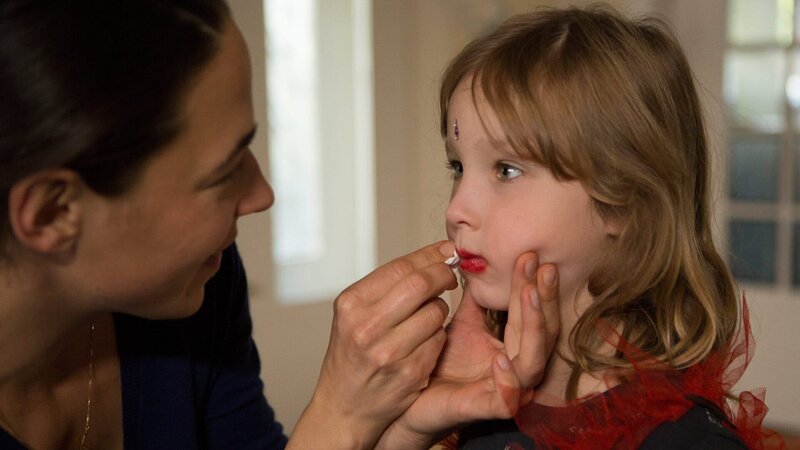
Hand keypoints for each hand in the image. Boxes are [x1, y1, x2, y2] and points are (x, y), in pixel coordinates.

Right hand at [288, 241, 457, 449]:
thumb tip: (433, 256)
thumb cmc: (352, 354)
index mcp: (352, 304)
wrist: (343, 407)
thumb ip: (386, 287)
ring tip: (429, 315)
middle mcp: (367, 327)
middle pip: (421, 284)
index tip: (447, 251)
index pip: (401, 268)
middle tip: (450, 276)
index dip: (430, 255)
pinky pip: (439, 340)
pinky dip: (438, 336)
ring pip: (436, 312)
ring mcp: (389, 352)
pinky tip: (425, 341)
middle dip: (443, 275)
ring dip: (440, 309)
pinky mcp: (410, 374)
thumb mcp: (353, 315)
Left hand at [375, 252, 559, 448]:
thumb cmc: (438, 365)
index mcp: (513, 345)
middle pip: (543, 333)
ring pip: (534, 361)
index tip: (528, 256)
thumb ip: (475, 298)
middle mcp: (516, 367)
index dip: (530, 283)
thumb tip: (478, 260)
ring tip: (528, 294)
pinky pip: (507, 398)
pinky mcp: (488, 409)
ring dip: (534, 326)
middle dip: (542, 297)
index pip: (529, 312)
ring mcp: (505, 390)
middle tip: (539, 267)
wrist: (411, 400)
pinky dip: (508, 378)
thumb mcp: (459, 322)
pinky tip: (501, 357)